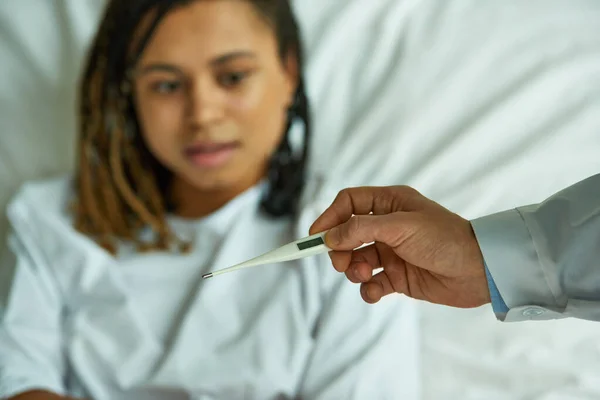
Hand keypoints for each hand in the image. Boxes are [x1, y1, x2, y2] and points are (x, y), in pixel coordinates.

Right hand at [310, 186, 489, 307]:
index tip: (314, 236)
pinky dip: (368, 289)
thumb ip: (361, 229)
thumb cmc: (444, 239)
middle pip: (346, 234)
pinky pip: (371, 284)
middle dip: (339, 249)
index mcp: (389, 204)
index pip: (348, 204)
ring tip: (363, 275)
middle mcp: (388, 226)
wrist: (478, 272)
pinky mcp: (397, 277)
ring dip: (353, 270)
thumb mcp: (400, 226)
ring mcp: (391, 253)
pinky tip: (375, 291)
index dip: (329, 218)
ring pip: (356, 260)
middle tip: (340, 262)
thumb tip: (328, 236)